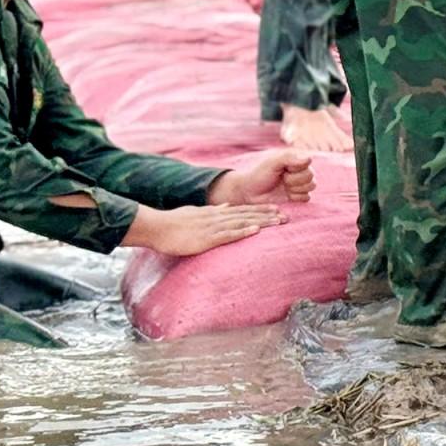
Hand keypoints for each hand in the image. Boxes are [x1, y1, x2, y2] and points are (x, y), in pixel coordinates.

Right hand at [124, 202, 285, 255]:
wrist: (157, 227)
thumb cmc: (174, 223)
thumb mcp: (196, 213)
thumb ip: (212, 211)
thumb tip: (226, 206)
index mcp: (216, 213)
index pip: (243, 210)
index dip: (261, 210)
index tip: (277, 210)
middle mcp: (218, 217)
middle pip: (248, 214)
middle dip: (268, 215)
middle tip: (287, 216)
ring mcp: (213, 227)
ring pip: (243, 222)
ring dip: (262, 222)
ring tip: (279, 222)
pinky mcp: (206, 238)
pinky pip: (228, 234)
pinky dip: (243, 231)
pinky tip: (256, 231)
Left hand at [209, 148, 315, 205]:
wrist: (249, 192)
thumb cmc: (259, 174)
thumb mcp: (272, 163)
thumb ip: (290, 159)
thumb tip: (309, 159)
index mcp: (295, 159)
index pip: (308, 164)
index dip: (296, 169)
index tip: (284, 170)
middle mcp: (299, 170)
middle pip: (311, 177)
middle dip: (295, 180)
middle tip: (282, 180)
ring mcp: (298, 183)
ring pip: (311, 186)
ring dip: (297, 189)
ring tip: (284, 187)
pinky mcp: (296, 196)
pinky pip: (307, 197)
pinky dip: (297, 197)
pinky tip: (287, 195)